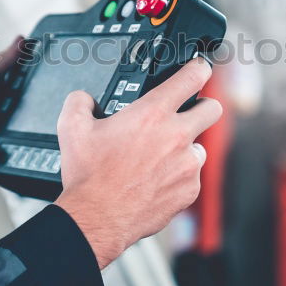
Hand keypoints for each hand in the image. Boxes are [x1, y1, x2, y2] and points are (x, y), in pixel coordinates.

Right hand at [54, 57, 221, 268]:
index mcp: (152, 114)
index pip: (192, 77)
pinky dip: (179, 176)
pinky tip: (156, 181)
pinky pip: (192, 176)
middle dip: (202, 107)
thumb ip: (80, 102)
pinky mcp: (189, 190)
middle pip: (213, 109)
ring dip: (185, 148)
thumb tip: (85, 98)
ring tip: (159, 158)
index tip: (200, 69)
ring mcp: (187, 165)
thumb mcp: (72, 129)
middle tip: (188, 113)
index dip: (199, 68)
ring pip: (200, 146)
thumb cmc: (89, 177)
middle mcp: (176, 136)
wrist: (97, 218)